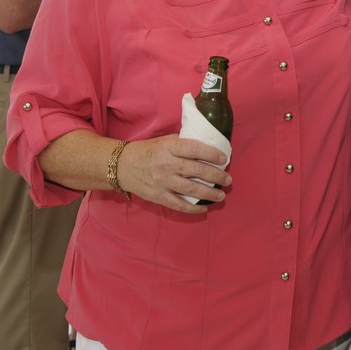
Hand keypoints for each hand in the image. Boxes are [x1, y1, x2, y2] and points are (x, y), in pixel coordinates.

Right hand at [117, 135, 231, 212]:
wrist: (122, 166)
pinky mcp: (158, 196)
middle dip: (216, 176)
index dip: (211, 153)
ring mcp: (162, 182)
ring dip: (209, 193)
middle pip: (197, 171)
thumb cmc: (147, 151)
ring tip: (221, 195)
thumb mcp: (164, 140)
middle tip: (228, 179)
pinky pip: (179, 205)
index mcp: (169, 147)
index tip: (224, 158)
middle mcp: (167, 164)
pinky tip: (204, 208)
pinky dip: (193, 208)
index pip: (194, 149)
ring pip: (191, 189)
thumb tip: (205, 145)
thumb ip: (182, 142)